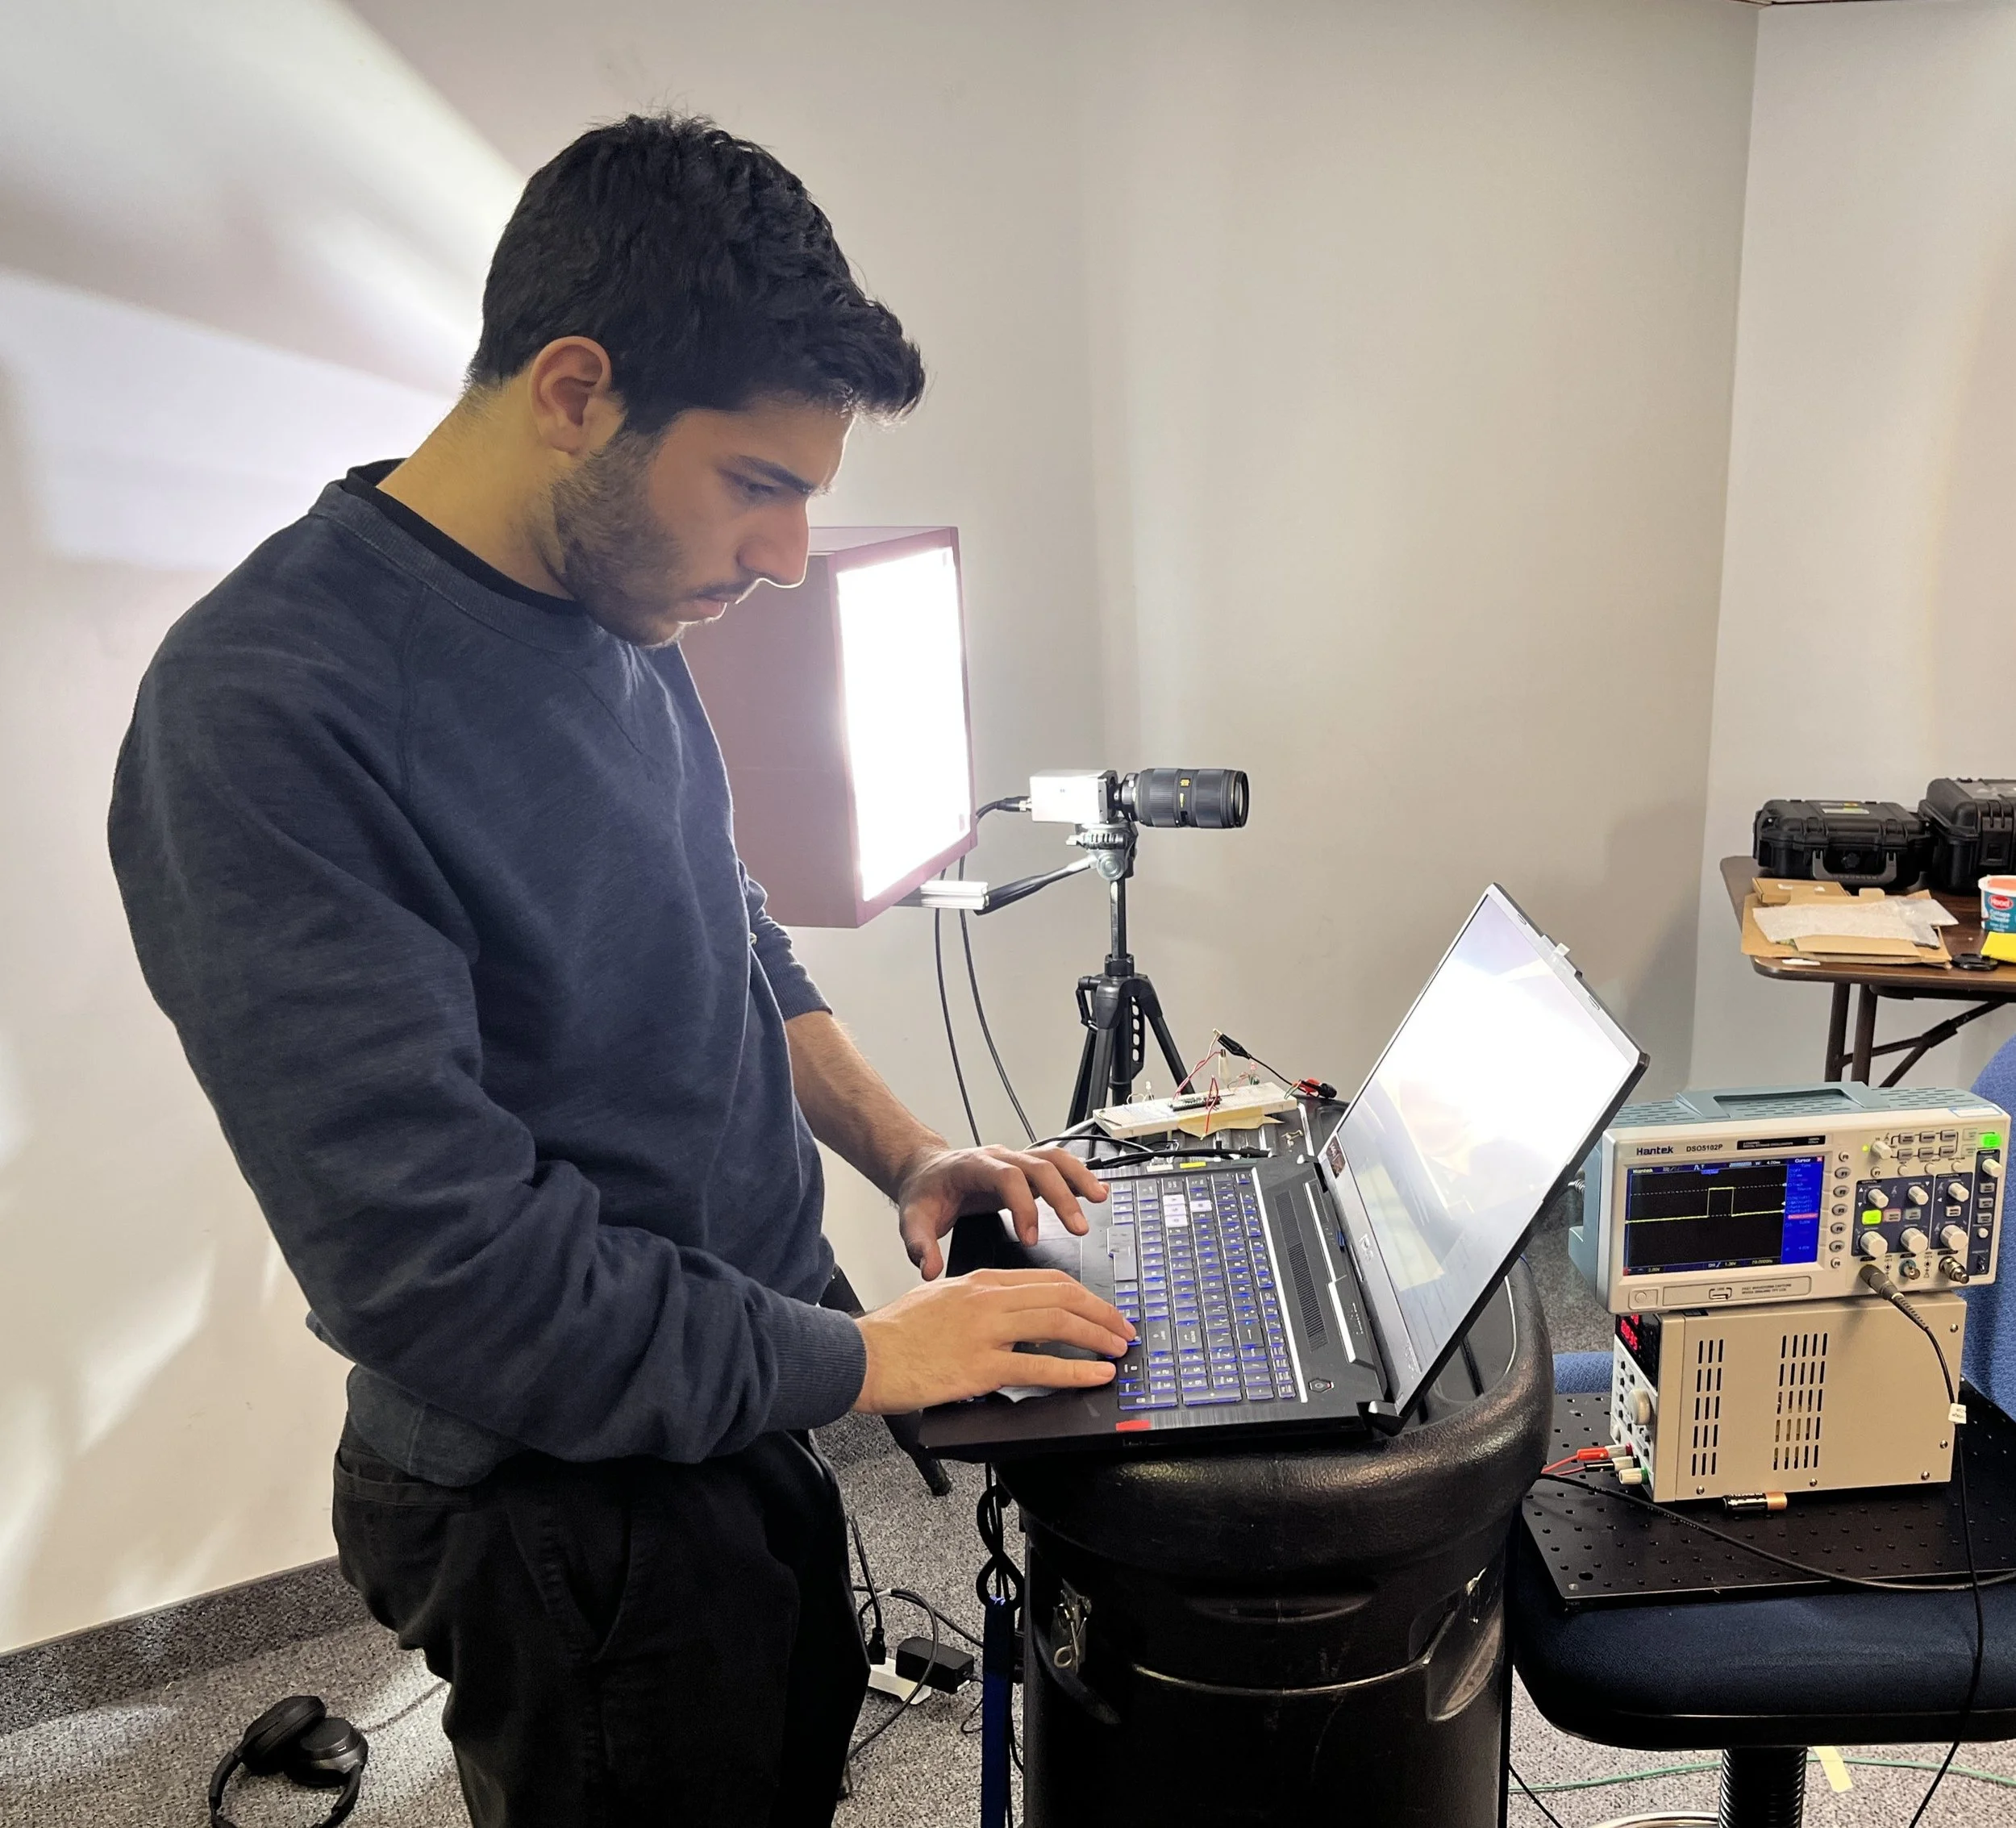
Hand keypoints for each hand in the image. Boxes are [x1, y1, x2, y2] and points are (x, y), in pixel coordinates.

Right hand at [852, 1269, 1135, 1412]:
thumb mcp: (940, 1300)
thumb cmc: (895, 1334)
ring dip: (1096, 1336)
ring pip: (1057, 1323)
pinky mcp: (980, 1366)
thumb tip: (1011, 1323)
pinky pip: (1040, 1366)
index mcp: (979, 1281)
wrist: (861, 1355)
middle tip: (1122, 1329)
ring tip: (1118, 1349)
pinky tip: (1094, 1376)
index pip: (1046, 1280)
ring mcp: (985, 1331)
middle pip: (1060, 1296)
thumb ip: (977, 1305)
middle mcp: (987, 1299)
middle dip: (1100, 1312)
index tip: (1102, 1309)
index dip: (1083, 1295)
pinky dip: (1075, 1371)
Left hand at [893, 1144, 1108, 1279]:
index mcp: (973, 1167)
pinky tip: (1095, 1193)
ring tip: (1100, 1199)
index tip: (1031, 1237)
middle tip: (1077, 1228)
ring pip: (1054, 1158)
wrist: (925, 1171)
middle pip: (1038, 1165)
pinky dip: (1077, 1176)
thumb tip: (930, 1269)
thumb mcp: (912, 1218)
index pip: (1007, 1177)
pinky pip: (1057, 1165)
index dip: (1023, 1205)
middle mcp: (999, 1158)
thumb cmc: (924, 1193)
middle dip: (1061, 1196)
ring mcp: (1015, 1160)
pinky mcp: (1025, 1170)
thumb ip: (918, 1244)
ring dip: (1078, 1178)